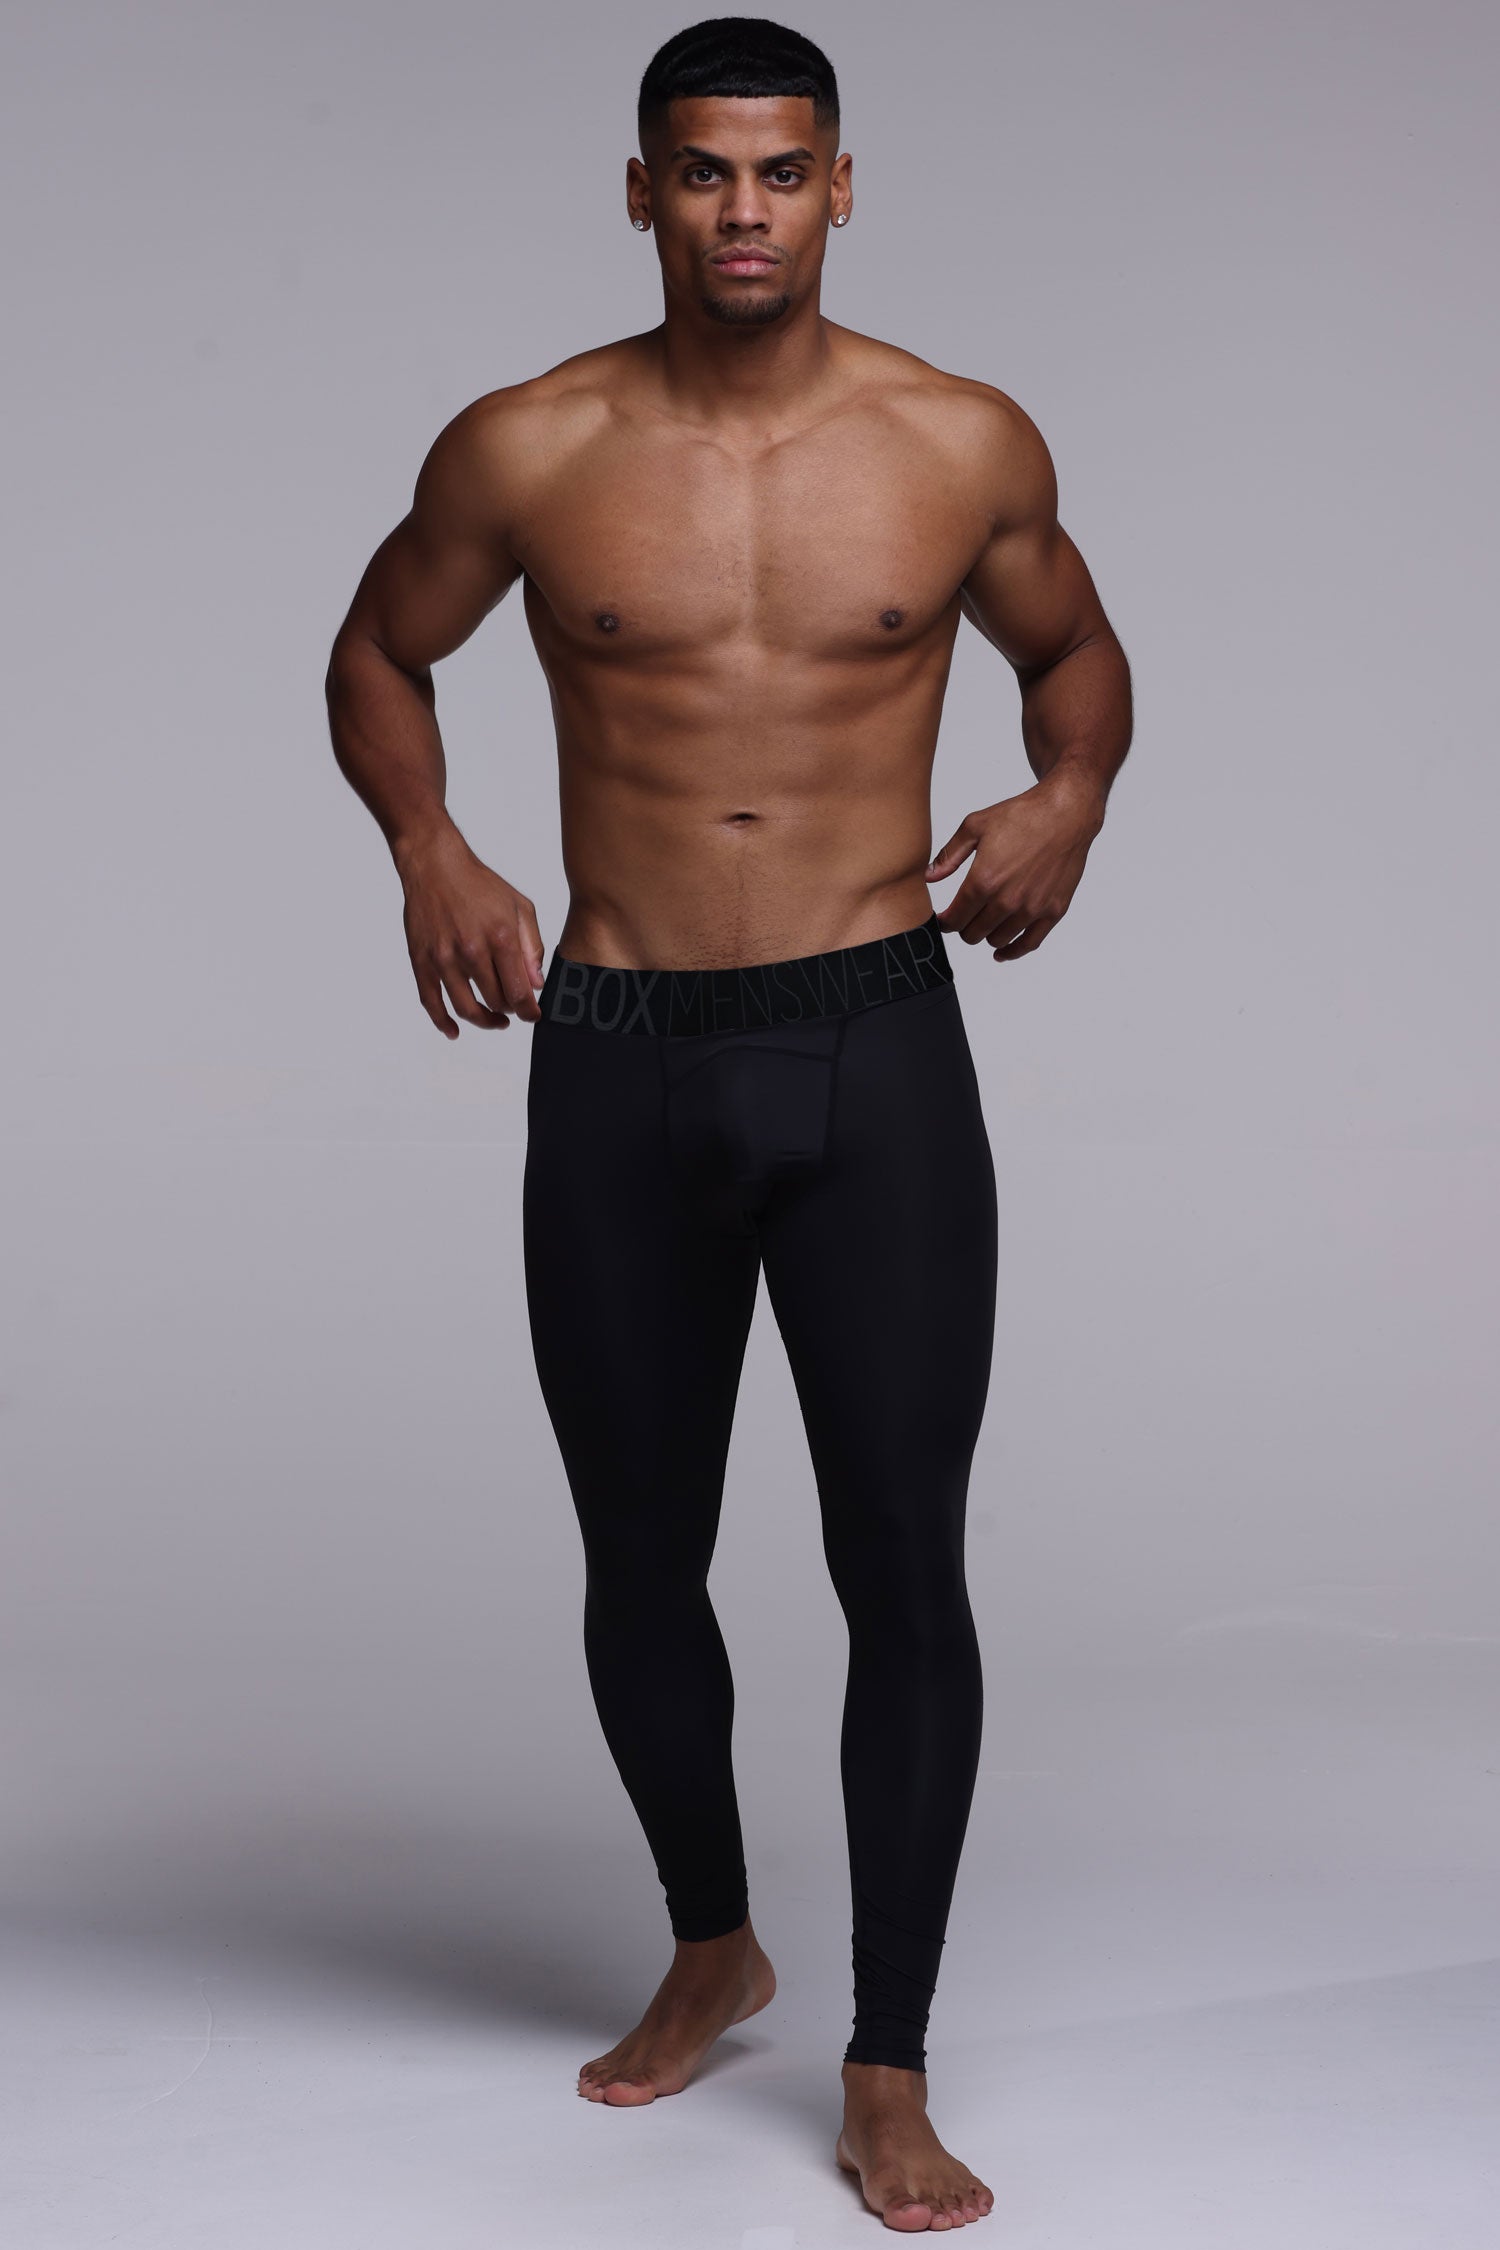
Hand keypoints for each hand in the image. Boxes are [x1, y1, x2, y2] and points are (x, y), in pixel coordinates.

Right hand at [396, 825, 544, 1035]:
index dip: (529, 1011)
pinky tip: (454, 1031)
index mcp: (500, 938)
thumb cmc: (479, 884)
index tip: (533, 1016)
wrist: (435, 864)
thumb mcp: (519, 906)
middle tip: (513, 1009)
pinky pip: (431, 1002)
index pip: (519, 992)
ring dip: (483, 1021)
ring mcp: (443, 958)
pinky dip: (442, 1022)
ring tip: (494, 1021)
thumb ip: (531, 946)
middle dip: (508, 1011)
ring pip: (465, 1008)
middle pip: (494, 1002)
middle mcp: (471, 951)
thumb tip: (536, 984)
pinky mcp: (421, 960)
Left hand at [926, 771, 1104, 959]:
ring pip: (997, 940)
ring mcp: (1032, 908)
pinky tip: (1002, 952)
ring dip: (987, 934)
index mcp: (983, 881)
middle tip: (965, 916)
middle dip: (964, 927)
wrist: (1065, 813)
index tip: (943, 918)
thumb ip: (949, 856)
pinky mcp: (1053, 911)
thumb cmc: (1021, 815)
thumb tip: (928, 877)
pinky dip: (1012, 951)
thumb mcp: (975, 826)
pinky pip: (1029, 944)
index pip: (954, 920)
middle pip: (973, 934)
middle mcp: (1007, 900)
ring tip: (985, 921)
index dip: (944, 922)